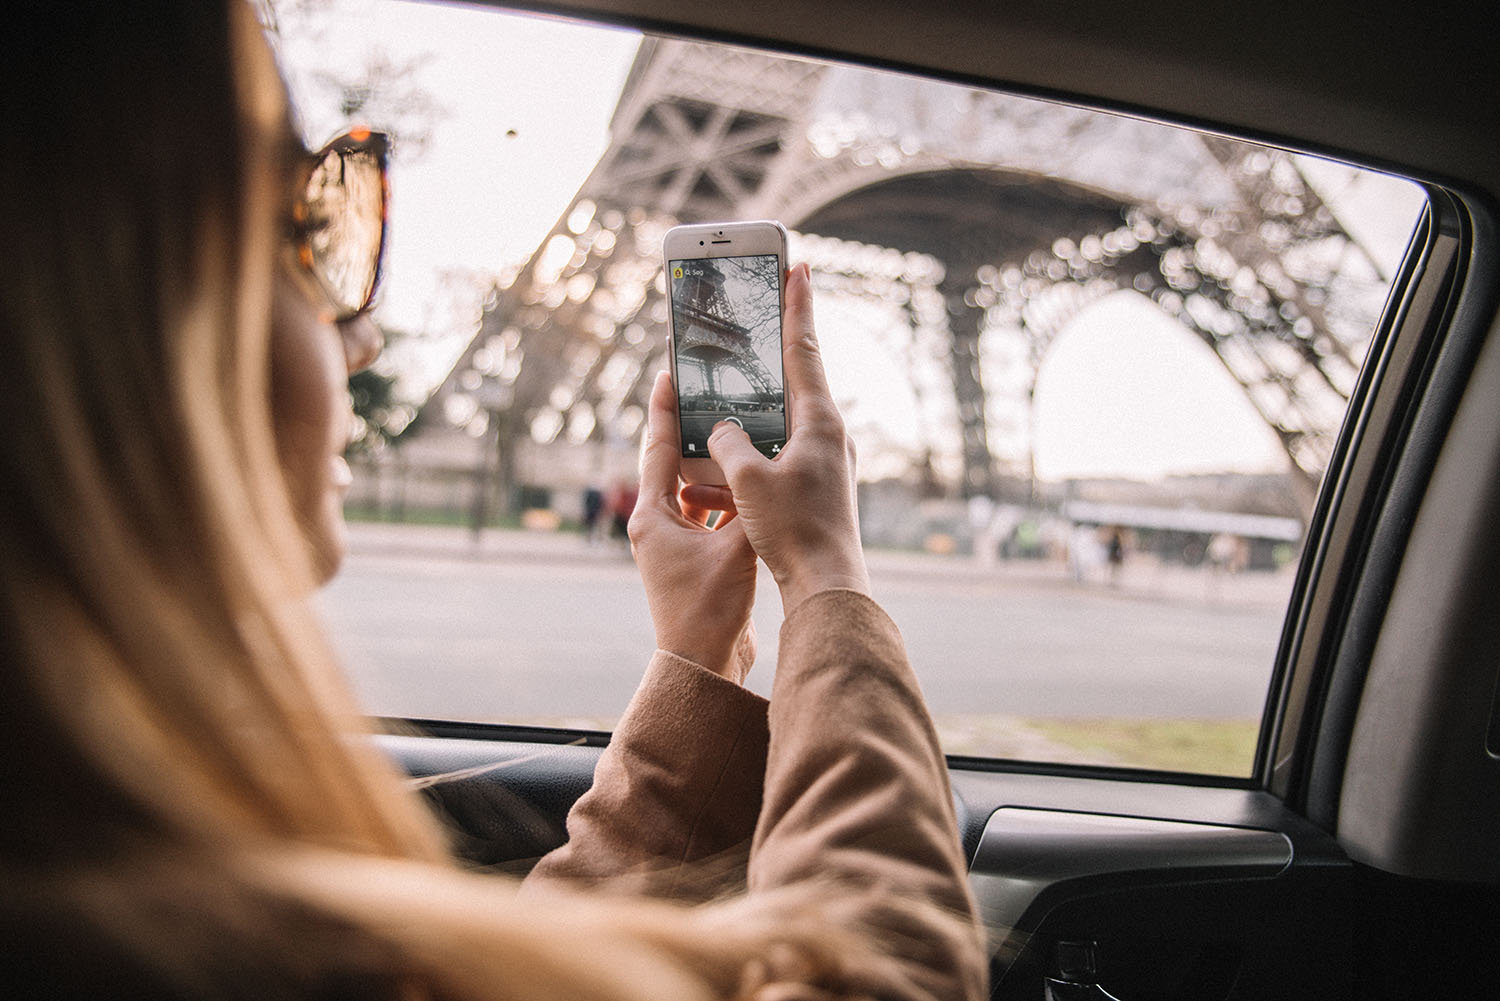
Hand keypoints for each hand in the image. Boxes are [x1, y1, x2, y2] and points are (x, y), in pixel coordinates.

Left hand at [628, 370, 758, 681]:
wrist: (703, 663)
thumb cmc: (709, 608)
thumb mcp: (736, 548)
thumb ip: (749, 505)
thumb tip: (762, 468)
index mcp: (651, 516)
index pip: (657, 447)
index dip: (665, 408)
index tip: (668, 373)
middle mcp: (655, 525)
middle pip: (672, 463)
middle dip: (691, 430)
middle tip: (709, 395)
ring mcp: (671, 543)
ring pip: (691, 490)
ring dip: (712, 466)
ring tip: (735, 433)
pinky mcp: (690, 559)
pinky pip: (705, 514)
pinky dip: (723, 499)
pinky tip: (747, 486)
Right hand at [694, 262, 870, 612]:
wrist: (827, 586)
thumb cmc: (794, 531)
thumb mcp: (748, 480)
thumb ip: (728, 444)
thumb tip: (724, 432)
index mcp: (818, 420)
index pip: (803, 348)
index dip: (795, 304)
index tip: (798, 264)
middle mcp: (827, 434)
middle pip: (790, 380)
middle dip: (763, 358)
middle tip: (751, 320)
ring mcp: (823, 460)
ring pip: (776, 425)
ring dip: (744, 423)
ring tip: (712, 421)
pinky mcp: (813, 486)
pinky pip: (773, 459)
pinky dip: (745, 462)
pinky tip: (711, 481)